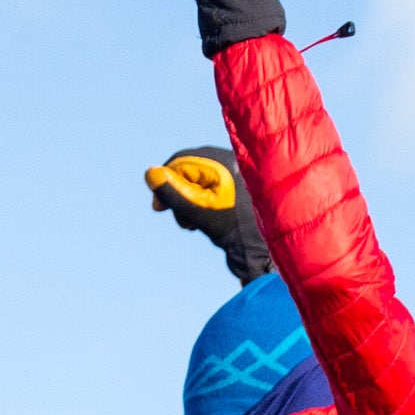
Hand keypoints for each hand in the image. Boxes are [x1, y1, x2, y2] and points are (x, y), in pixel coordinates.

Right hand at [146, 144, 271, 282]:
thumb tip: (149, 174)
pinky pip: (205, 194)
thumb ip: (174, 194)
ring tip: (191, 225)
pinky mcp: (232, 195)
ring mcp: (232, 180)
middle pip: (188, 172)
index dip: (166, 180)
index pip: (183, 160)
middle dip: (177, 195)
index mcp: (225, 162)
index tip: (158, 205)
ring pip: (195, 185)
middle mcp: (229, 166)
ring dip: (186, 204)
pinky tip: (198, 225)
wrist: (265, 255)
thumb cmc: (237, 232)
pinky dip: (197, 208)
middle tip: (176, 217)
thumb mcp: (199, 213)